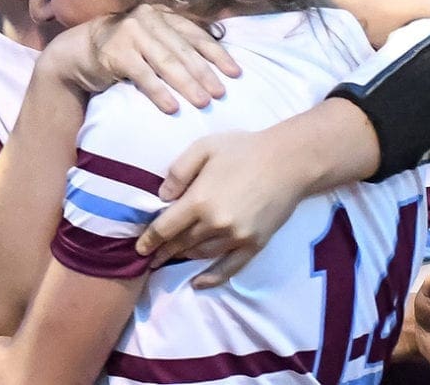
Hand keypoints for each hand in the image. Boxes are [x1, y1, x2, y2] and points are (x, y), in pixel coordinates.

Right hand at [38, 3, 240, 112]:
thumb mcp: (151, 41)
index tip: (236, 74)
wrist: (77, 52)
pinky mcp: (115, 52)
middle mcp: (149, 19)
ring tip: (203, 102)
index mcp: (163, 15)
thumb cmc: (123, 50)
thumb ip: (176, 46)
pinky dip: (158, 92)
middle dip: (205, 73)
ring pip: (166, 62)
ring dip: (187, 84)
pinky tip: (172, 108)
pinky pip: (143, 75)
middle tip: (221, 94)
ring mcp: (131, 34)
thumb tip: (214, 67)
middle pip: (183, 50)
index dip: (217, 54)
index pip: (196, 34)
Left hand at [135, 128, 317, 286]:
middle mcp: (214, 224)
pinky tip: (198, 282)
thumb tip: (161, 197)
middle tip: (151, 259)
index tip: (140, 248)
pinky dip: (211, 278)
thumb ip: (178, 171)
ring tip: (172, 260)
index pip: (164, 228)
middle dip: (163, 252)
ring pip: (200, 255)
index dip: (149, 240)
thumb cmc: (245, 149)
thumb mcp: (204, 147)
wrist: (289, 161)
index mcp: (199, 200)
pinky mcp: (254, 244)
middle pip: (180, 244)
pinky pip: (229, 268)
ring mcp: (235, 237)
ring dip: (183, 259)